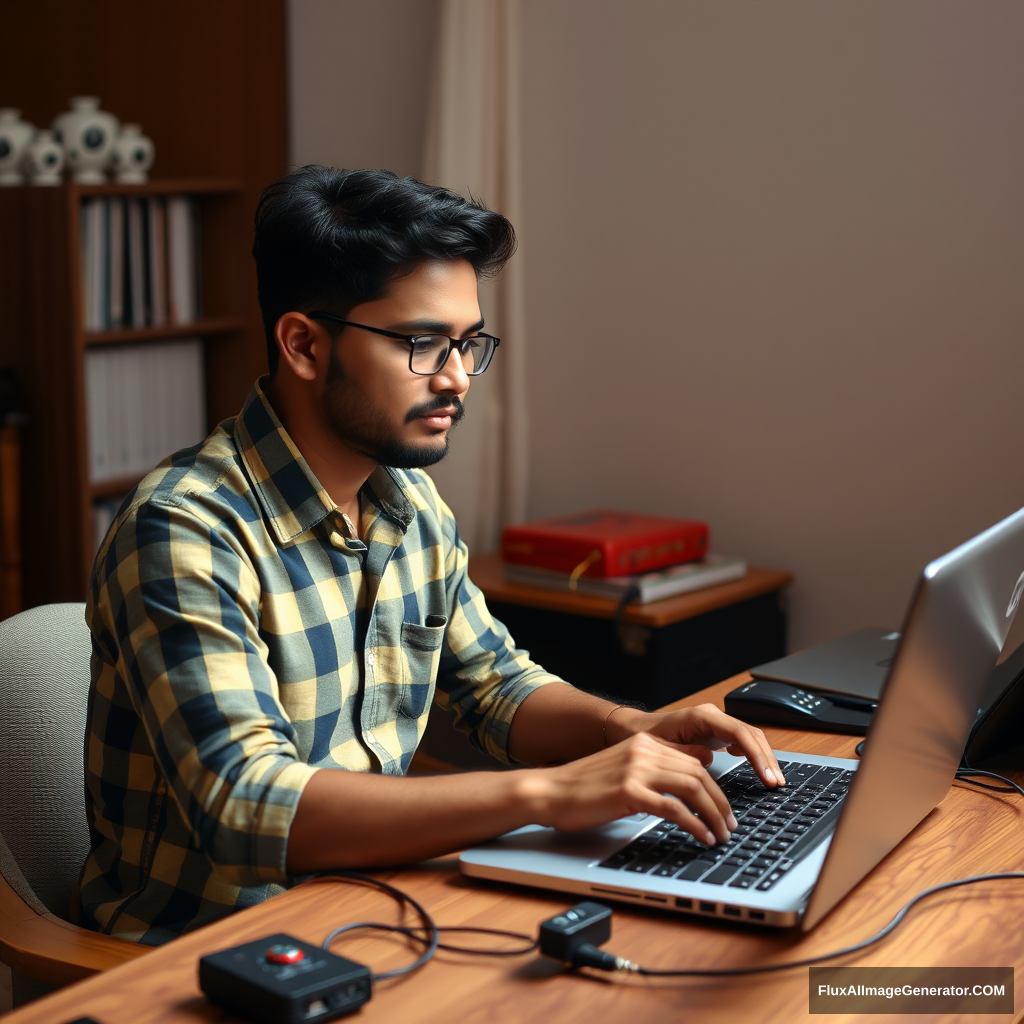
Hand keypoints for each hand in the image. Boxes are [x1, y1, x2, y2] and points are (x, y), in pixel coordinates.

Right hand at [526, 732, 736, 844]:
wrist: (549, 791)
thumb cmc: (583, 786)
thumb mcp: (623, 767)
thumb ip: (654, 767)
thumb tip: (693, 769)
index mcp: (643, 743)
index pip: (694, 760)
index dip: (716, 786)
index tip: (724, 808)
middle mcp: (643, 751)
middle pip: (699, 774)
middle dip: (721, 803)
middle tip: (731, 825)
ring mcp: (636, 770)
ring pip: (693, 788)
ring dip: (714, 814)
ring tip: (722, 834)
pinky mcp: (629, 792)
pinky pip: (675, 809)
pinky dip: (695, 826)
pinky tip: (703, 838)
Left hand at [606, 703, 784, 788]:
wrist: (633, 730)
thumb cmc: (644, 738)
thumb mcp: (662, 748)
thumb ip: (686, 752)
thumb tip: (710, 759)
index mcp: (702, 716)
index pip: (740, 732)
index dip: (757, 755)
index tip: (767, 777)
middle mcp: (712, 716)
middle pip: (751, 734)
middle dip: (767, 758)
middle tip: (777, 784)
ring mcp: (715, 723)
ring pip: (750, 737)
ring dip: (763, 758)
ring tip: (773, 781)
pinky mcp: (715, 732)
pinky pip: (741, 740)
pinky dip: (753, 754)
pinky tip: (757, 768)